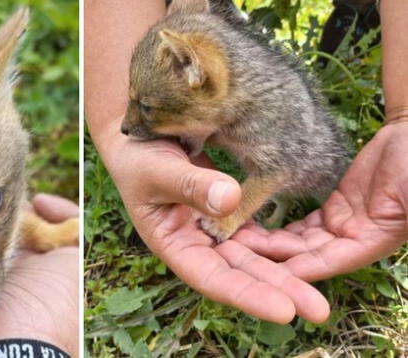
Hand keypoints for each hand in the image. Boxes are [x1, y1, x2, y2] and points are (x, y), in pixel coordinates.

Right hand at [100, 119, 329, 323]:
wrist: (139, 137)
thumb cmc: (138, 157)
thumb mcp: (156, 170)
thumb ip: (190, 186)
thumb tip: (231, 199)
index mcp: (172, 244)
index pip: (212, 277)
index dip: (247, 295)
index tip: (284, 310)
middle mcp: (196, 244)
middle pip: (241, 272)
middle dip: (279, 290)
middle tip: (318, 310)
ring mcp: (214, 230)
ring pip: (254, 254)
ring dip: (286, 268)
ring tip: (320, 287)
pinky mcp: (228, 212)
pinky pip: (257, 230)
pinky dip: (281, 239)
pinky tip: (307, 246)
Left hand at [235, 122, 407, 280]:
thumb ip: (400, 214)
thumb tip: (377, 235)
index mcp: (371, 242)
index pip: (324, 262)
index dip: (292, 267)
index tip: (258, 268)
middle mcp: (353, 240)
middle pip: (304, 254)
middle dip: (270, 256)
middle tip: (232, 251)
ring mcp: (342, 224)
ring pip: (298, 240)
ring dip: (268, 242)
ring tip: (233, 238)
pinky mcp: (333, 207)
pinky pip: (301, 223)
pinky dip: (277, 225)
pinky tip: (250, 224)